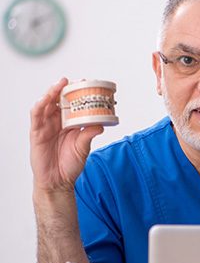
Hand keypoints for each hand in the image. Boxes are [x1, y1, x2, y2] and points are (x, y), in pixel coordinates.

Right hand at [30, 77, 103, 192]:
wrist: (58, 181)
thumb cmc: (70, 164)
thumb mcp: (83, 147)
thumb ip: (89, 135)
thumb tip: (101, 125)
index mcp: (70, 124)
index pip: (72, 104)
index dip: (77, 94)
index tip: (86, 85)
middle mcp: (57, 122)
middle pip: (59, 100)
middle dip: (65, 88)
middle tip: (75, 81)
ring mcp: (46, 126)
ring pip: (46, 104)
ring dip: (52, 92)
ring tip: (61, 84)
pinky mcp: (37, 133)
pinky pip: (36, 117)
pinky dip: (39, 106)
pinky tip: (45, 100)